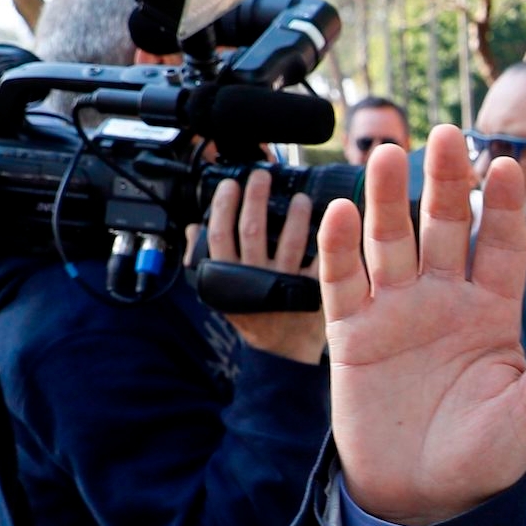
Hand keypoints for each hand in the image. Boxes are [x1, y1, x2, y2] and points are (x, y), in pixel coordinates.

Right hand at [206, 168, 323, 363]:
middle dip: (255, 198)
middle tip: (261, 175)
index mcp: (228, 276)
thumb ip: (206, 257)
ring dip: (294, 216)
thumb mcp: (223, 289)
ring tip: (299, 197)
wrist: (280, 349)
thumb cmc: (252, 313)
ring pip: (287, 243)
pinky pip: (318, 263)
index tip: (231, 183)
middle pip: (252, 229)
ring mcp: (281, 284)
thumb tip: (193, 227)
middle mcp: (253, 277)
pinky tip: (332, 225)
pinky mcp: (309, 291)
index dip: (224, 206)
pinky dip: (324, 244)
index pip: (219, 233)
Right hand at [318, 127, 525, 525]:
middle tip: (447, 134)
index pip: (500, 246)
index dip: (502, 207)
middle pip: (445, 228)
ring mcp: (396, 313)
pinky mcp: (352, 334)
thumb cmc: (481, 459)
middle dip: (446, 182)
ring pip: (391, 242)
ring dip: (389, 198)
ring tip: (389, 153)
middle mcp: (444, 301)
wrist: (419, 499)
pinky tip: (342, 210)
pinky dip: (340, 247)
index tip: (508, 166)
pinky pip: (342, 281)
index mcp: (493, 313)